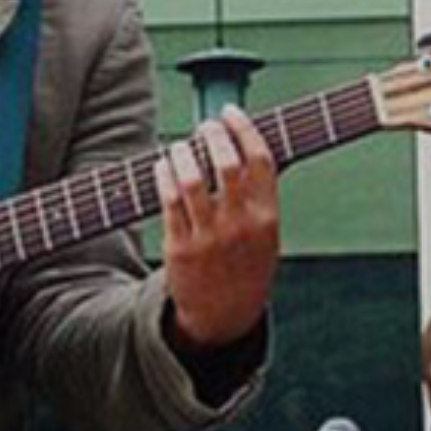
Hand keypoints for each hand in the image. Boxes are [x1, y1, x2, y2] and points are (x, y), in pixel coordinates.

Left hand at [156, 104, 279, 349]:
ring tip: (181, 146)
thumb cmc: (246, 267)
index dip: (244, 129)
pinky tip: (164, 165)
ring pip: (192, 179)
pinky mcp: (180, 247)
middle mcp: (239, 225)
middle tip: (205, 126)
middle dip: (213, 134)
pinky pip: (169, 201)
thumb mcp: (267, 234)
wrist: (224, 317)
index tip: (231, 114)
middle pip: (225, 163)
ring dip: (184, 153)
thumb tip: (246, 145)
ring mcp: (209, 236)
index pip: (259, 159)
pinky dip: (165, 175)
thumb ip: (259, 195)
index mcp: (267, 218)